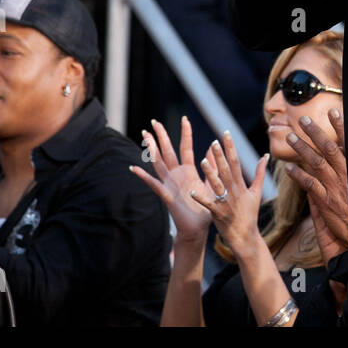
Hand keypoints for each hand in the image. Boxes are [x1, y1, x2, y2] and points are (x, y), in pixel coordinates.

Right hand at [130, 117, 210, 243]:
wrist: (198, 229)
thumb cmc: (206, 208)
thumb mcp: (213, 184)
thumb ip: (212, 166)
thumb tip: (214, 148)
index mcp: (189, 171)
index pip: (186, 148)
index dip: (186, 133)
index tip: (184, 118)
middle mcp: (177, 175)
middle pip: (168, 152)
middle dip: (161, 137)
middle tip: (154, 122)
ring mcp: (170, 184)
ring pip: (159, 163)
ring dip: (152, 150)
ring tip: (145, 136)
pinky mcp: (166, 195)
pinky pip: (153, 184)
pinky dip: (143, 176)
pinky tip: (134, 168)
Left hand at [191, 132, 270, 259]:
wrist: (245, 236)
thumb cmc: (249, 214)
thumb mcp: (257, 192)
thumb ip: (259, 173)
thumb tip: (265, 156)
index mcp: (241, 185)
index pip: (235, 162)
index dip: (230, 147)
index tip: (225, 133)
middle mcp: (234, 192)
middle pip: (226, 171)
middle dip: (220, 156)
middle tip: (214, 142)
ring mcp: (226, 203)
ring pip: (217, 185)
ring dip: (210, 174)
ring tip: (203, 161)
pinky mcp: (218, 214)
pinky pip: (209, 204)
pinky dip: (201, 198)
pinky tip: (193, 192)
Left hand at [284, 108, 347, 258]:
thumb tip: (343, 159)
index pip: (347, 144)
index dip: (340, 127)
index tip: (333, 112)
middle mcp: (345, 176)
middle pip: (329, 149)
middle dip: (316, 133)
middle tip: (304, 120)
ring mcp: (335, 189)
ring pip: (317, 163)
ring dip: (303, 149)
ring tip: (291, 137)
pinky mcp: (327, 203)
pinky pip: (310, 185)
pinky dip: (298, 175)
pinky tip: (288, 168)